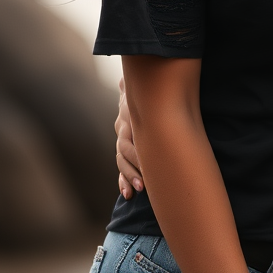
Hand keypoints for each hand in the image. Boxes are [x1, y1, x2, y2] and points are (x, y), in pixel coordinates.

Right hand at [115, 76, 143, 197]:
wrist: (141, 87)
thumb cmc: (151, 87)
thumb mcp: (145, 87)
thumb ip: (138, 87)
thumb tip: (127, 79)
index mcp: (128, 115)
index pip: (129, 139)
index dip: (137, 154)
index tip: (148, 166)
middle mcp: (123, 129)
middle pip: (125, 152)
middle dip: (134, 169)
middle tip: (145, 184)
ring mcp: (123, 140)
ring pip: (122, 161)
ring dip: (129, 177)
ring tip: (137, 191)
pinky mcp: (127, 149)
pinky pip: (122, 167)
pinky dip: (124, 180)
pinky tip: (127, 193)